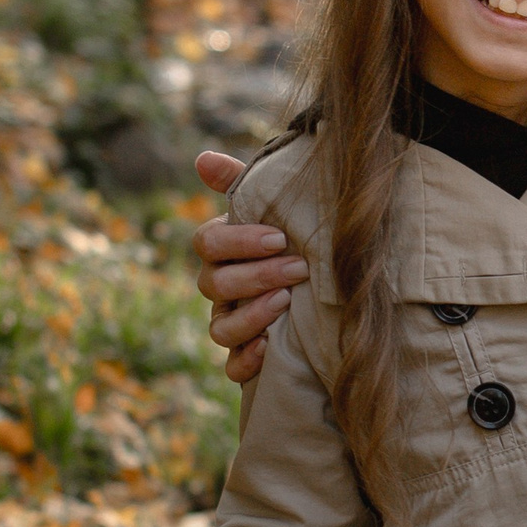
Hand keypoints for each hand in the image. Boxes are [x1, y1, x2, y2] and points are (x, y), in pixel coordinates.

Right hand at [194, 151, 306, 383]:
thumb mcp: (274, 208)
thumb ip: (239, 182)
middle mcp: (219, 289)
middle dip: (256, 276)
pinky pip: (232, 367)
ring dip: (250, 316)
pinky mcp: (246, 357)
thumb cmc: (292, 239)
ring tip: (285, 303)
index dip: (239, 241)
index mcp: (221, 251)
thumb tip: (203, 159)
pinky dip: (247, 360)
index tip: (279, 238)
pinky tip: (269, 346)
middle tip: (298, 269)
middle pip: (216, 285)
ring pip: (220, 328)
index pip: (208, 243)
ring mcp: (229, 324)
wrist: (323, 289)